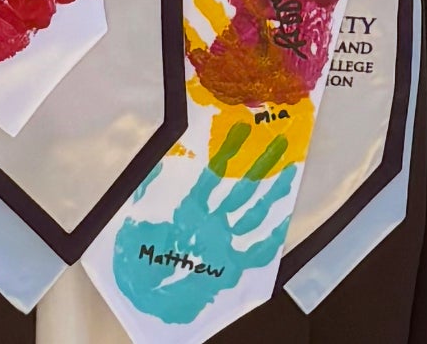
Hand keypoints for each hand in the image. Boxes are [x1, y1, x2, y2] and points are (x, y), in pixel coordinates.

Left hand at [111, 121, 294, 321]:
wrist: (142, 297)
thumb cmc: (137, 261)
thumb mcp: (137, 221)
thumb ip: (148, 194)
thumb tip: (160, 163)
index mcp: (190, 210)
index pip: (213, 178)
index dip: (227, 155)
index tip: (241, 130)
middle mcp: (210, 223)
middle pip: (239, 191)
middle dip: (259, 167)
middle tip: (279, 141)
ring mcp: (222, 244)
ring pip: (252, 215)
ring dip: (270, 196)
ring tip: (289, 173)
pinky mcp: (229, 268)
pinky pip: (255, 253)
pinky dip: (269, 240)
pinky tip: (281, 225)